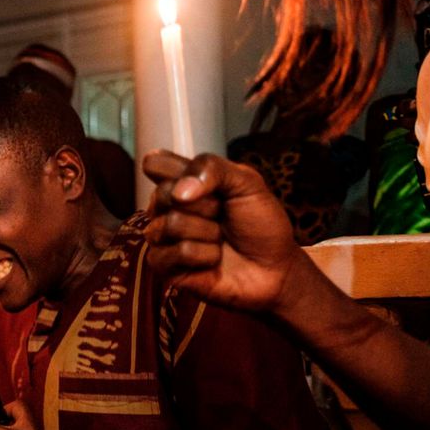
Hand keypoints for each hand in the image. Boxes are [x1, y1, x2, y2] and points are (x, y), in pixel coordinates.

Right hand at [142, 151, 303, 311]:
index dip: (178, 170)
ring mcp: (163, 237)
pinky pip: (179, 252)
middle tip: (221, 215)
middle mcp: (166, 208)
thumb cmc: (260, 224)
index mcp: (181, 183)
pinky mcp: (164, 266)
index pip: (154, 163)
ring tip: (220, 239)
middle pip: (163, 194)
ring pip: (172, 224)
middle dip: (205, 205)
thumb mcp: (247, 183)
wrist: (274, 266)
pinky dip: (206, 255)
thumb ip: (213, 169)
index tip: (206, 183)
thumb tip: (179, 192)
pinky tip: (213, 259)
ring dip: (208, 233)